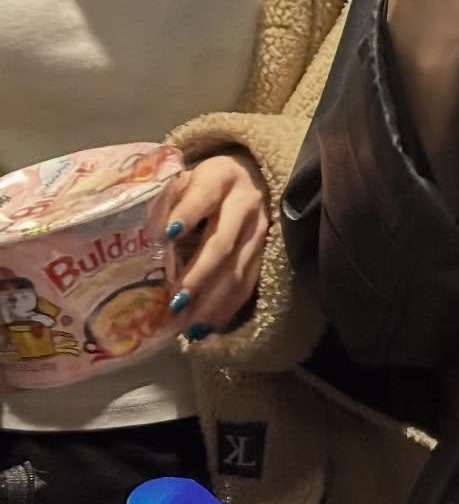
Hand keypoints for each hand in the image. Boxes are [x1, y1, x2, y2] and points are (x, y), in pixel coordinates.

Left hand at [162, 151, 269, 339]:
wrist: (249, 178)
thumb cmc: (202, 184)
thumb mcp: (184, 179)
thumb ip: (166, 201)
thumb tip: (150, 236)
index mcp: (221, 178)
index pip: (205, 195)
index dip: (187, 214)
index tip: (166, 236)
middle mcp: (245, 203)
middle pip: (223, 242)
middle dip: (199, 274)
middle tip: (176, 301)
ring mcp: (258, 230)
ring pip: (238, 269)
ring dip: (212, 300)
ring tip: (187, 326)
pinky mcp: (263, 252)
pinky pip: (248, 283)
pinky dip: (226, 308)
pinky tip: (205, 326)